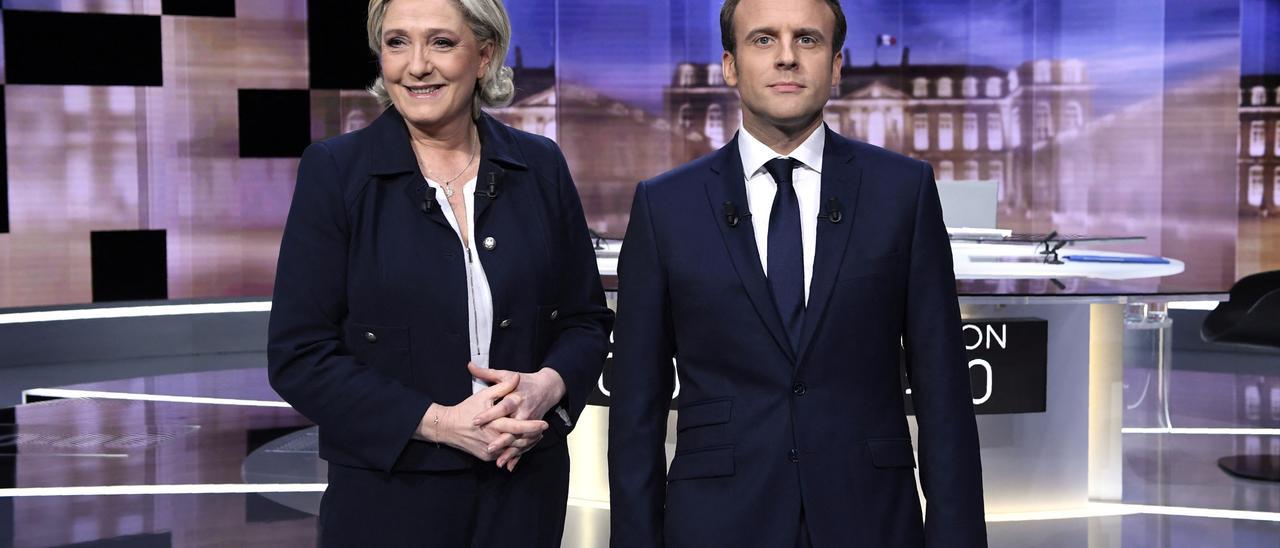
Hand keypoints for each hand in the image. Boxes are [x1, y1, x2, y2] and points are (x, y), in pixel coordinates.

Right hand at [417, 369, 547, 461]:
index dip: (533, 426)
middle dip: (533, 436)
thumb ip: (502, 387)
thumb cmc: (467, 408)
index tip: (544, 424)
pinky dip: (515, 450)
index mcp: (494, 423)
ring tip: (537, 436)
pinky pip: (504, 454)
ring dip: (527, 444)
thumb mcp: (484, 395)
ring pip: (513, 450)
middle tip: (543, 430)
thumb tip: (517, 377)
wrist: (448, 427)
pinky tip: (523, 443)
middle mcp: (492, 439)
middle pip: (519, 441)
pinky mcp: (486, 456)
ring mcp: (489, 450)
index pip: (518, 427)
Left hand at [470, 363, 566, 469]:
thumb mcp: (506, 375)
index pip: (502, 406)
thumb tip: (469, 366)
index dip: (489, 414)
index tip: (475, 420)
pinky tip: (508, 465)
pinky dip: (517, 456)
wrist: (547, 388)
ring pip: (519, 439)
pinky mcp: (533, 430)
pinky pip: (525, 445)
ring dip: (509, 451)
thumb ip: (487, 373)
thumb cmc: (524, 381)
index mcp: (516, 396)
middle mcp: (524, 411)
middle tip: (488, 447)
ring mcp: (530, 422)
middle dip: (501, 438)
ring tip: (497, 461)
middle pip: (513, 427)